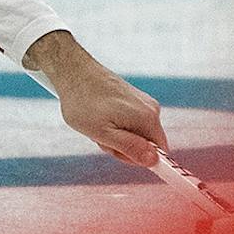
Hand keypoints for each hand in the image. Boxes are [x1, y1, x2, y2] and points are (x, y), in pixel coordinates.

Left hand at [26, 30, 167, 166]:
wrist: (73, 72)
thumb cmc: (83, 103)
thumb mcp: (103, 133)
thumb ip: (130, 148)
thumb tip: (154, 161)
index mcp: (148, 119)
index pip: (160, 153)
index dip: (139, 159)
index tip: (117, 151)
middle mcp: (151, 109)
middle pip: (145, 144)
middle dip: (121, 147)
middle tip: (100, 136)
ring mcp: (143, 102)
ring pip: (134, 134)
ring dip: (114, 136)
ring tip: (96, 125)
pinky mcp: (133, 98)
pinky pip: (128, 122)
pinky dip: (113, 125)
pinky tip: (98, 117)